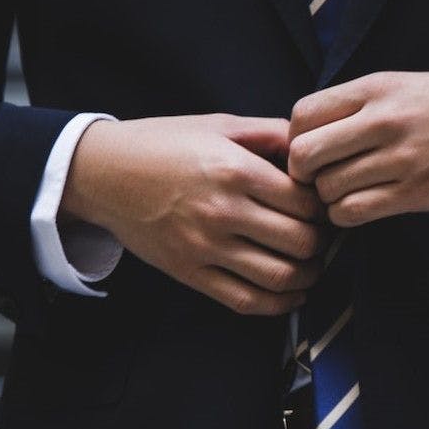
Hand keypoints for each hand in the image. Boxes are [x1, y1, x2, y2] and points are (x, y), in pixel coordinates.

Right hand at [60, 114, 328, 314]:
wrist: (104, 173)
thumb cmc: (164, 143)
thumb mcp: (220, 124)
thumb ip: (271, 133)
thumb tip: (313, 146)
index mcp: (234, 170)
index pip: (305, 202)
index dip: (324, 206)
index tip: (323, 205)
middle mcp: (222, 211)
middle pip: (301, 242)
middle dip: (321, 242)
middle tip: (323, 235)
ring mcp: (205, 247)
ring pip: (280, 277)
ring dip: (308, 275)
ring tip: (311, 264)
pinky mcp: (190, 273)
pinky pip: (245, 300)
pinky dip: (279, 304)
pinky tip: (291, 293)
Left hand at [288, 69, 428, 226]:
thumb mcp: (406, 85)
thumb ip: (359, 105)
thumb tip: (308, 133)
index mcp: (377, 87)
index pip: (301, 115)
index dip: (296, 138)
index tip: (313, 149)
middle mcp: (385, 120)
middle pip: (304, 155)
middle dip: (304, 173)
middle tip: (321, 178)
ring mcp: (402, 158)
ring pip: (327, 189)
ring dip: (329, 198)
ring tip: (348, 192)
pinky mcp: (419, 192)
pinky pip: (355, 212)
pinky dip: (348, 215)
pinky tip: (363, 207)